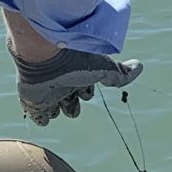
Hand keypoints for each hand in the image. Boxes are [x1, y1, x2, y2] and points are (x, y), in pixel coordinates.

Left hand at [11, 43, 142, 125]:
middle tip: (73, 99)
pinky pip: (38, 117)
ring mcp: (46, 92)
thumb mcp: (104, 68)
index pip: (84, 91)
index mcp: (77, 75)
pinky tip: (45, 114)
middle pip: (70, 102)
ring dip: (58, 111)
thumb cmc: (75, 58)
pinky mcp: (31, 100)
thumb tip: (140, 66)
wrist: (44, 52)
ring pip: (55, 110)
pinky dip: (42, 118)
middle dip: (73, 106)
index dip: (86, 93)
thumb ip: (121, 73)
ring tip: (59, 104)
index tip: (85, 88)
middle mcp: (61, 84)